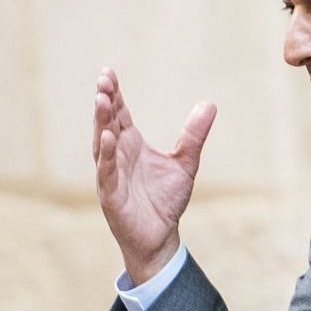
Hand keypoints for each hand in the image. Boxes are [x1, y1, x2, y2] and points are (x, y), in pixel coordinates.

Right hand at [92, 69, 215, 284]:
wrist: (161, 237)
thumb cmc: (166, 200)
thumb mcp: (185, 163)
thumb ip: (193, 135)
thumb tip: (209, 104)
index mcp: (131, 145)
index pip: (119, 114)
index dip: (114, 94)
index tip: (109, 73)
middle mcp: (117, 156)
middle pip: (107, 122)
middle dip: (105, 101)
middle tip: (104, 80)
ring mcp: (111, 174)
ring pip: (102, 143)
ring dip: (101, 122)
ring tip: (101, 99)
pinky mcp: (111, 195)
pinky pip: (107, 172)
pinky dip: (107, 155)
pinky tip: (108, 137)